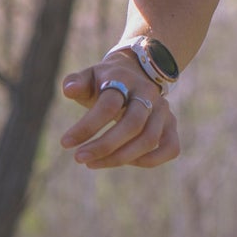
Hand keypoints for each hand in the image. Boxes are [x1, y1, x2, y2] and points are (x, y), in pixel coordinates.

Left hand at [59, 56, 179, 169]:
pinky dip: (149, 161)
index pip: (109, 105)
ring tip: (91, 163)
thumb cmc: (103, 81)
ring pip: (149, 140)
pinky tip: (123, 162)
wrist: (134, 73)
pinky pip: (170, 148)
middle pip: (132, 125)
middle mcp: (148, 93)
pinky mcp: (171, 125)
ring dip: (119, 158)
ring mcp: (163, 110)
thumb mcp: (87, 77)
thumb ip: (75, 82)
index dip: (87, 127)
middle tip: (79, 158)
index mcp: (124, 80)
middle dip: (104, 146)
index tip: (65, 143)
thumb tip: (69, 90)